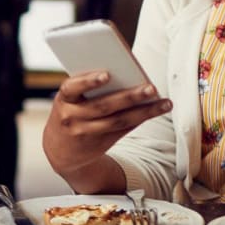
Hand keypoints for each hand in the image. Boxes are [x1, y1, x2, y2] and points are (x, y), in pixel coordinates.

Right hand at [42, 71, 170, 179]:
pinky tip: (154, 111)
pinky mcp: (100, 144)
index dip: (88, 81)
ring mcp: (87, 133)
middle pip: (104, 106)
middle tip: (151, 88)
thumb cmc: (69, 114)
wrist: (60, 151)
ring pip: (119, 121)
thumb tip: (123, 74)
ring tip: (164, 103)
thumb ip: (86, 88)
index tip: (107, 74)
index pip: (72, 88)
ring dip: (144, 111)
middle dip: (129, 97)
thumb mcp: (68, 101)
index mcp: (63, 100)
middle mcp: (73, 118)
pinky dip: (139, 119)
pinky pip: (122, 130)